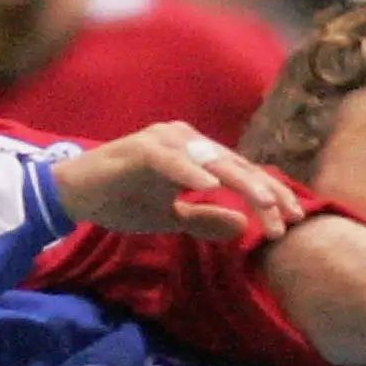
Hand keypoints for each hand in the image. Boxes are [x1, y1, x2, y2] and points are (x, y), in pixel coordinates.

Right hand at [51, 124, 308, 242]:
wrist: (74, 194)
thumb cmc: (122, 201)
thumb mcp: (170, 218)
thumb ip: (205, 219)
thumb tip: (243, 226)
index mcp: (195, 153)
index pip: (241, 174)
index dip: (268, 196)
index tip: (292, 221)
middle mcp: (185, 139)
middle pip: (235, 165)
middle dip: (265, 192)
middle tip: (289, 217)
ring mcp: (164, 140)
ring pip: (211, 160)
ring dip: (239, 182)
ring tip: (264, 203)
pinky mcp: (141, 149)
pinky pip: (171, 161)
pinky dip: (189, 172)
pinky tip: (209, 186)